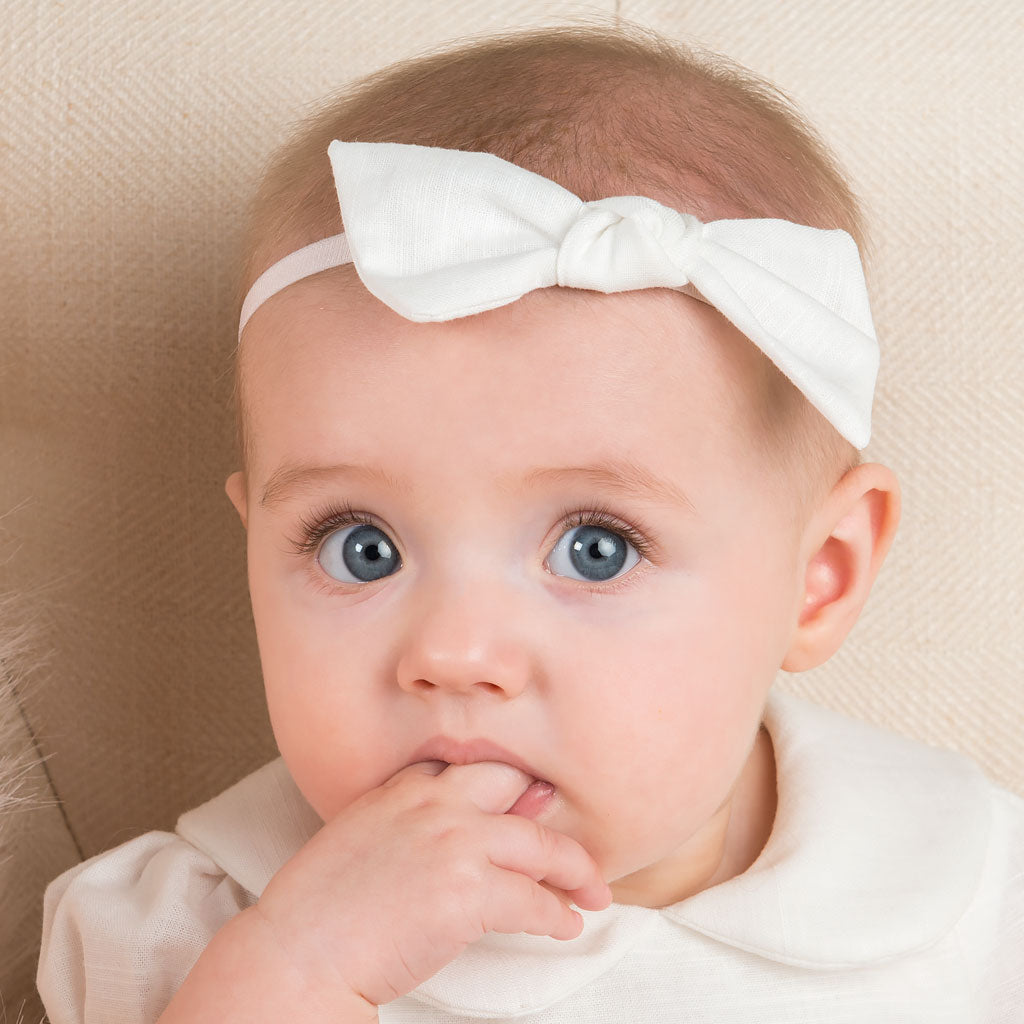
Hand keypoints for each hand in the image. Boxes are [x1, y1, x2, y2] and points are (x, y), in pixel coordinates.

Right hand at [251, 760, 611, 1009]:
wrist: (297, 952)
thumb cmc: (316, 908)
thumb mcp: (358, 836)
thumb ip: (407, 820)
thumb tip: (459, 830)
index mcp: (404, 786)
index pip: (471, 768)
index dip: (506, 790)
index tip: (528, 808)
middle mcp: (436, 803)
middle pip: (517, 790)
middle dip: (550, 816)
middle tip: (573, 847)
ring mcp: (456, 842)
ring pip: (540, 844)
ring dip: (574, 870)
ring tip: (591, 890)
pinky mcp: (469, 891)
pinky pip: (534, 900)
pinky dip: (557, 915)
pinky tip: (565, 925)